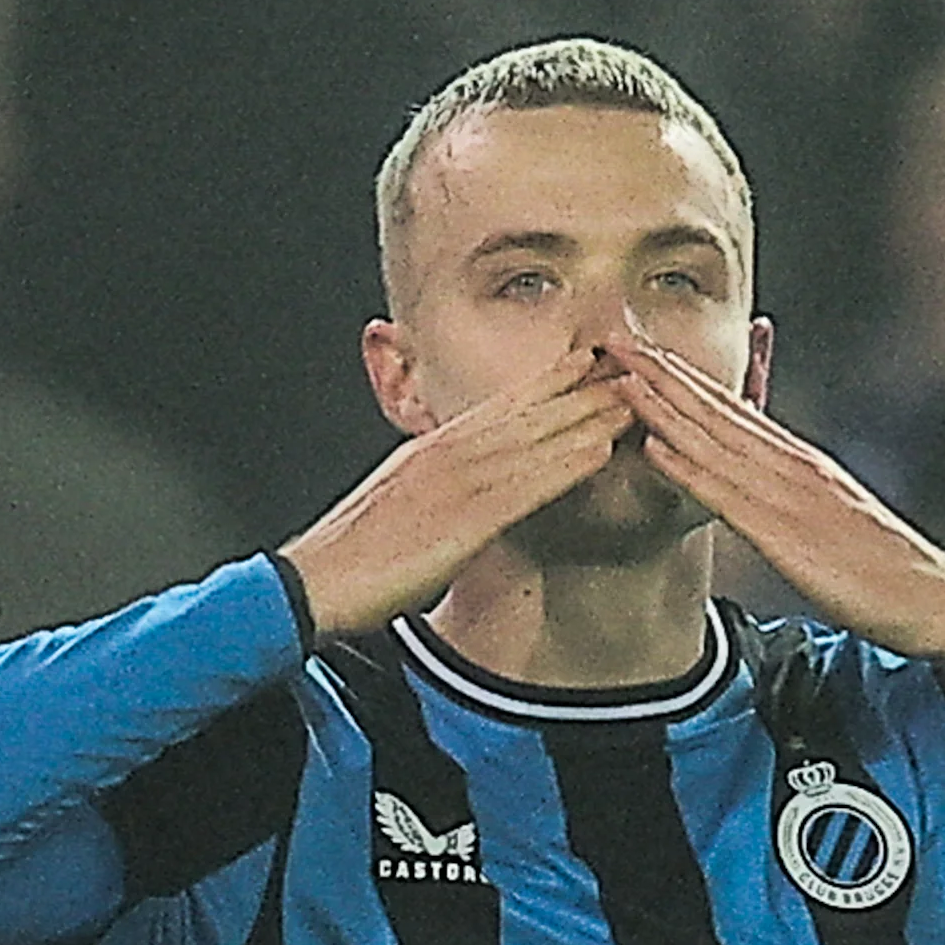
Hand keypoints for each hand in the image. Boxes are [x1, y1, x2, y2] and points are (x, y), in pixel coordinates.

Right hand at [276, 349, 637, 636]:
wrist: (312, 583)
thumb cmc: (350, 558)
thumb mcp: (397, 506)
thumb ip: (433, 490)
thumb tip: (462, 494)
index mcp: (430, 451)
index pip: (497, 408)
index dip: (545, 384)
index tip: (582, 362)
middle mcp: (446, 455)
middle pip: (524, 414)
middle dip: (579, 388)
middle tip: (626, 361)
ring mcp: (455, 485)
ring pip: (533, 442)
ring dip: (586, 418)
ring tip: (631, 397)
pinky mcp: (462, 522)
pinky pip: (524, 490)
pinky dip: (563, 469)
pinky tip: (599, 456)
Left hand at [609, 332, 944, 671]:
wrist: (925, 595)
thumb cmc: (881, 567)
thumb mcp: (830, 516)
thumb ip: (794, 496)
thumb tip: (762, 489)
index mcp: (799, 461)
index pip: (733, 409)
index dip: (686, 378)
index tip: (646, 351)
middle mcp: (790, 465)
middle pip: (716, 409)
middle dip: (662, 372)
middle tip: (614, 339)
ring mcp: (786, 495)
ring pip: (712, 441)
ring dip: (662, 406)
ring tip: (620, 376)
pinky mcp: (782, 533)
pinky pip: (724, 495)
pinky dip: (687, 468)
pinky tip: (653, 447)